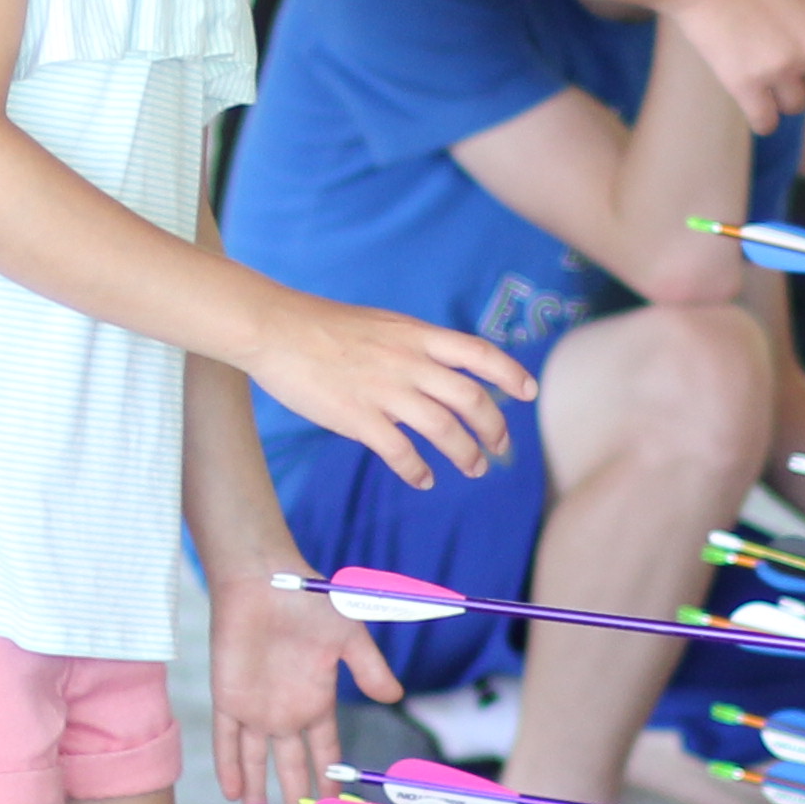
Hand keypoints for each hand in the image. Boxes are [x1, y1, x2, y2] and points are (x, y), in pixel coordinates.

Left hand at [208, 564, 399, 803]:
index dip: (328, 784)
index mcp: (317, 701)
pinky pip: (226, 740)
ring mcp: (256, 708)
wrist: (263, 579)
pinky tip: (232, 793)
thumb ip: (369, 668)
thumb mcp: (349, 636)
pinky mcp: (228, 697)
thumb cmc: (310, 602)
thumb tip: (395, 698)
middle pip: (292, 768)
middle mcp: (286, 712)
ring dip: (258, 795)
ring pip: (256, 762)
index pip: (324, 754)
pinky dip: (229, 766)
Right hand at [249, 294, 531, 489]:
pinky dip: (418, 470)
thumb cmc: (324, 326)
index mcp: (416, 334)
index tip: (528, 392)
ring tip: (473, 468)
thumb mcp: (382, 324)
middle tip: (500, 447)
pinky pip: (400, 452)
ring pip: (443, 429)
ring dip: (465, 454)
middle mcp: (408, 361)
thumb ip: (413, 345)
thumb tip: (439, 369)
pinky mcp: (357, 417)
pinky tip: (423, 480)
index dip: (510, 373)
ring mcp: (384, 390)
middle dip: (494, 427)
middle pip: (470, 397)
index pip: (478, 353)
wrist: (275, 328)